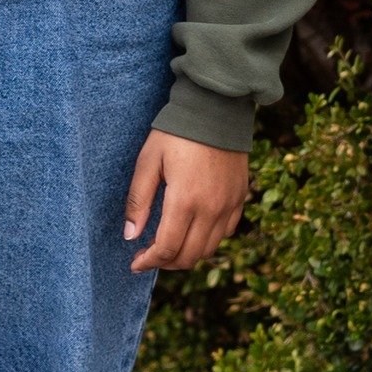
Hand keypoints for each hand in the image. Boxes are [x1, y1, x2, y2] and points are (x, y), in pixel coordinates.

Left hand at [124, 130, 248, 272]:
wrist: (215, 109)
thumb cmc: (175, 132)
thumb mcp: (148, 161)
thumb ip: (139, 200)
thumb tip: (131, 235)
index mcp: (185, 200)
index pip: (167, 248)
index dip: (149, 261)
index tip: (135, 263)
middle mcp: (210, 209)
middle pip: (189, 256)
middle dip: (166, 263)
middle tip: (149, 256)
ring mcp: (229, 205)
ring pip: (208, 249)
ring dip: (187, 254)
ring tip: (168, 245)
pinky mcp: (240, 198)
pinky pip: (225, 233)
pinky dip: (207, 240)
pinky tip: (193, 230)